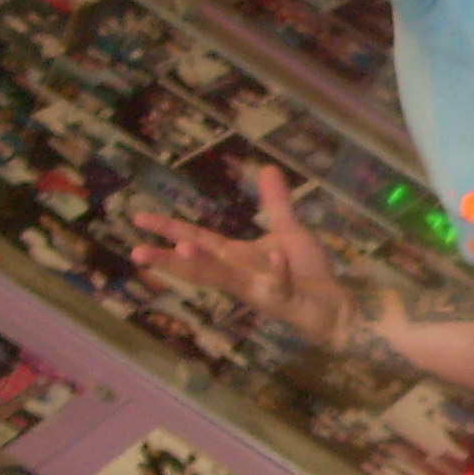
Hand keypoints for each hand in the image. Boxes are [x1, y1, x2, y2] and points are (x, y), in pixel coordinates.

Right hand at [133, 164, 352, 346]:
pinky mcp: (283, 299)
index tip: (138, 217)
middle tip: (136, 251)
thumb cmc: (308, 272)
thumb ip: (275, 204)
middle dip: (168, 258)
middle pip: (198, 266)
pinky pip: (277, 283)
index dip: (169, 229)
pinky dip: (276, 269)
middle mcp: (240, 275)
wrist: (336, 306)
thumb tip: (268, 168)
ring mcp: (259, 289)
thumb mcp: (288, 231)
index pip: (196, 240)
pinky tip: (275, 252)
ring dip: (206, 265)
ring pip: (226, 279)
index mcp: (236, 257)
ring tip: (183, 250)